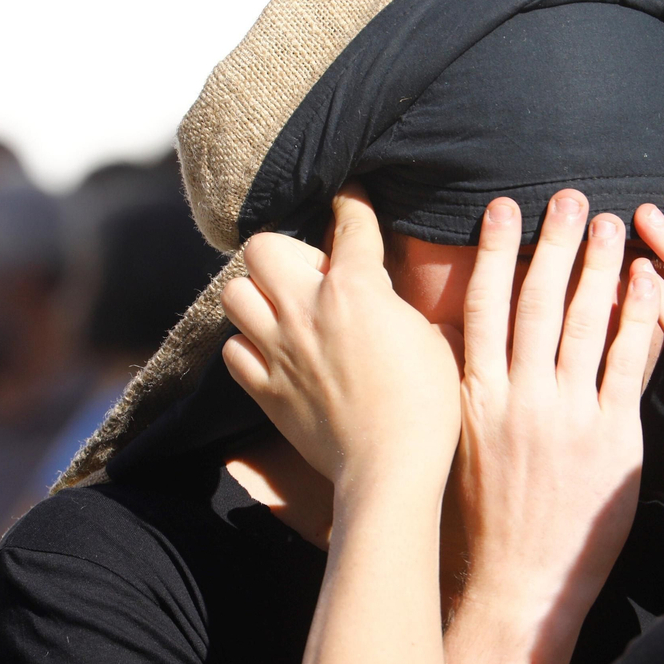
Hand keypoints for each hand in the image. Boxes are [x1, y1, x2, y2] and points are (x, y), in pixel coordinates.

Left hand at [220, 185, 461, 490]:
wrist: (391, 466)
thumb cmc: (427, 404)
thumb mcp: (430, 336)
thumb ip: (396, 304)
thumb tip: (383, 295)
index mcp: (355, 287)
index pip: (349, 223)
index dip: (351, 202)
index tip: (349, 197)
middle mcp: (305, 309)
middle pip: (263, 247)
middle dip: (285, 252)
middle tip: (310, 273)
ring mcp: (278, 349)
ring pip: (235, 294)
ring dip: (257, 296)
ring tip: (282, 310)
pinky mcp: (264, 389)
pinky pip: (233, 350)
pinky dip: (248, 347)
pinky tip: (272, 353)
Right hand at [448, 192, 661, 663]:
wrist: (518, 585)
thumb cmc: (483, 520)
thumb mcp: (460, 445)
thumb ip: (465, 389)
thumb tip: (456, 338)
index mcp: (477, 396)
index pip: (484, 307)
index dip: (494, 252)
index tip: (504, 207)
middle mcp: (520, 397)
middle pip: (538, 302)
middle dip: (556, 243)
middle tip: (571, 196)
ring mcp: (568, 416)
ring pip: (587, 324)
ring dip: (602, 267)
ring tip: (614, 223)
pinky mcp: (612, 438)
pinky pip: (630, 365)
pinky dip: (642, 319)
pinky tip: (651, 282)